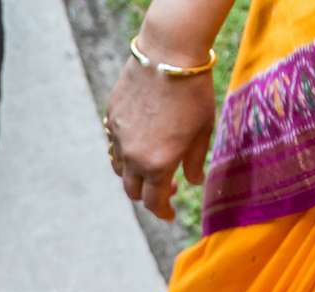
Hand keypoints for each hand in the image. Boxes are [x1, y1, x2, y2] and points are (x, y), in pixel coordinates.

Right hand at [107, 5, 217, 218]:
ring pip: (120, 169)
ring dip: (133, 175)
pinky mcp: (111, 119)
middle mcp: (133, 156)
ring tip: (150, 165)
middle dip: (148, 195)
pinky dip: (124, 152)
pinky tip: (139, 143)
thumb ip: (194, 162)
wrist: (169, 54)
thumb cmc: (193, 93)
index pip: (154, 202)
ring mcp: (118, 137)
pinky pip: (113, 145)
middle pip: (133, 190)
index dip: (162, 212)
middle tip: (166, 189)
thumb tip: (192, 182)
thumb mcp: (202, 131)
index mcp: (159, 165)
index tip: (170, 214)